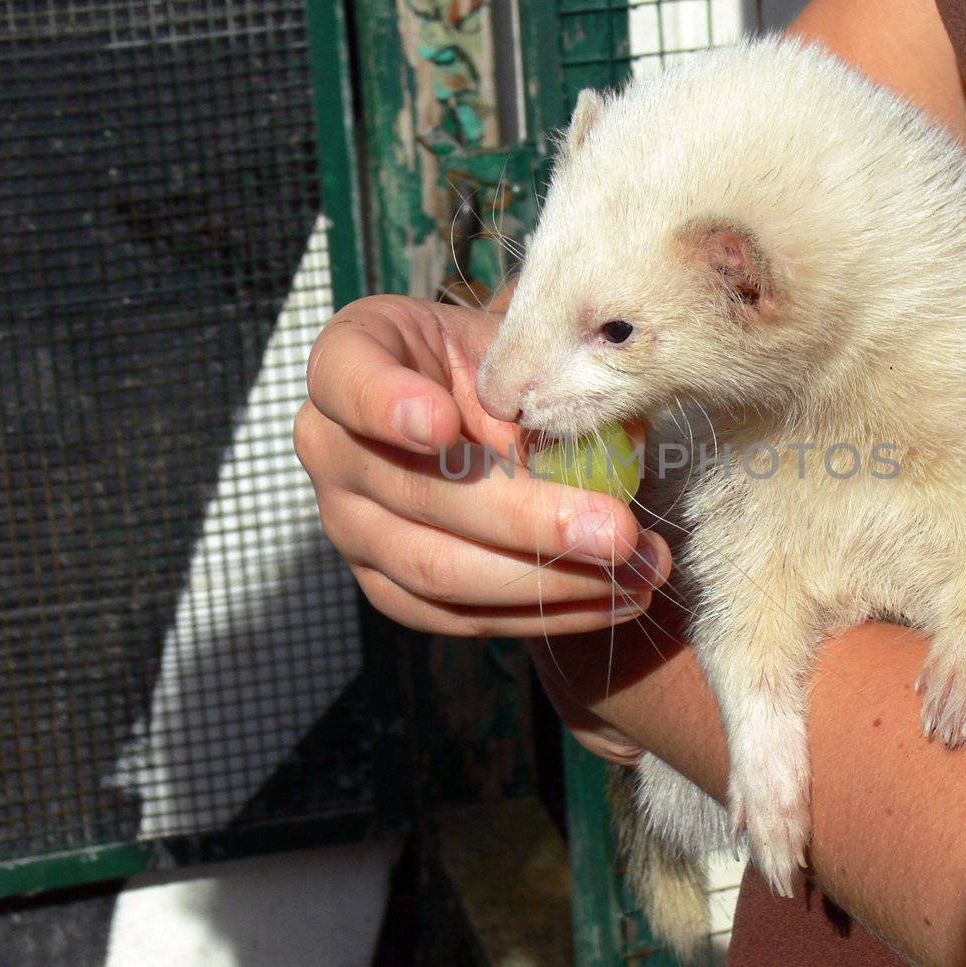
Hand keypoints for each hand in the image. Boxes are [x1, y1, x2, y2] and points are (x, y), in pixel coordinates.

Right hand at [294, 294, 672, 638]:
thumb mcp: (512, 349)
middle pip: (418, 495)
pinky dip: (543, 615)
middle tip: (617, 531)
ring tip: (635, 571)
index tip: (444, 422)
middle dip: (529, 520)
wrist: (465, 409)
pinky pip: (459, 617)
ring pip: (440, 570)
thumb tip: (619, 444)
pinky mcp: (387, 587)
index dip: (389, 403)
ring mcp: (350, 526)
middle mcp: (330, 448)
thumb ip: (544, 382)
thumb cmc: (492, 364)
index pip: (348, 378)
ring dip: (549, 579)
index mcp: (348, 362)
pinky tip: (612, 599)